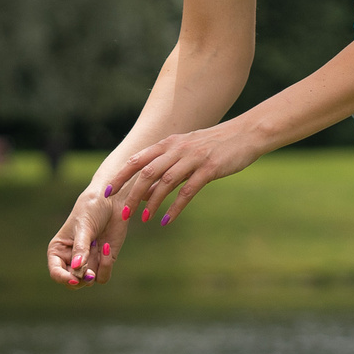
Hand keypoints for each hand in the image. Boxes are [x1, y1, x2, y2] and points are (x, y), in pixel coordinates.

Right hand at [47, 183, 128, 288]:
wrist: (112, 200)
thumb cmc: (91, 209)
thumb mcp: (84, 227)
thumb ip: (81, 248)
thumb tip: (77, 269)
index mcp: (58, 250)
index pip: (56, 273)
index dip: (64, 279)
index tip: (74, 279)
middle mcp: (71, 259)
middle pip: (73, 283)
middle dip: (81, 279)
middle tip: (89, 271)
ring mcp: (88, 261)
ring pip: (88, 282)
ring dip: (95, 272)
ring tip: (100, 250)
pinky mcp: (103, 261)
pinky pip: (103, 276)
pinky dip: (106, 267)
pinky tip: (107, 248)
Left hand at [101, 120, 262, 230]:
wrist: (246, 133)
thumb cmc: (215, 144)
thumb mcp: (187, 149)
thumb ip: (167, 165)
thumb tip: (146, 187)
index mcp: (169, 143)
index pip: (137, 160)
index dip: (120, 176)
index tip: (106, 192)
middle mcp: (177, 149)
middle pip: (146, 172)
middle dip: (131, 194)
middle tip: (122, 214)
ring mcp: (193, 158)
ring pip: (164, 182)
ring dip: (151, 203)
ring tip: (143, 219)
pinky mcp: (209, 169)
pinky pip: (187, 191)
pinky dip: (174, 207)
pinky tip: (167, 220)